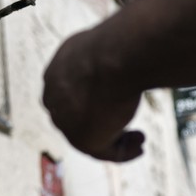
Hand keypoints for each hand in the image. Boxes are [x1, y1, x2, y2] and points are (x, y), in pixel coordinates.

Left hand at [42, 29, 145, 161]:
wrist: (116, 55)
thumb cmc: (117, 43)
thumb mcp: (107, 44)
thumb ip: (108, 59)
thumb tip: (122, 60)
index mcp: (56, 73)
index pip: (69, 95)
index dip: (91, 103)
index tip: (113, 104)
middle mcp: (55, 97)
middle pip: (77, 118)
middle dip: (102, 123)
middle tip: (125, 126)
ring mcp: (66, 120)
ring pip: (92, 136)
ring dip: (116, 140)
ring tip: (139, 139)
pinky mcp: (82, 138)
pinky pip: (105, 151)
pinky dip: (123, 152)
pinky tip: (139, 147)